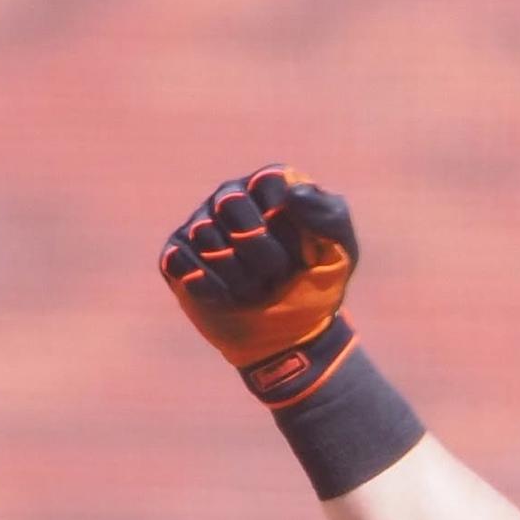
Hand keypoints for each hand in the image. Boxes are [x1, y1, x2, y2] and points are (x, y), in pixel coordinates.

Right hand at [159, 168, 359, 393]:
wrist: (291, 335)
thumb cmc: (316, 285)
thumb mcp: (341, 252)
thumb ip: (330, 217)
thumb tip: (295, 193)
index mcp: (271, 184)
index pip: (268, 185)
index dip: (288, 229)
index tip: (305, 256)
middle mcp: (232, 195)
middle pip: (231, 205)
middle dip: (260, 252)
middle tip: (276, 276)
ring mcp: (201, 222)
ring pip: (205, 234)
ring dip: (238, 276)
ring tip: (255, 289)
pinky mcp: (178, 253)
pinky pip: (180, 259)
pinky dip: (209, 287)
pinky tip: (229, 297)